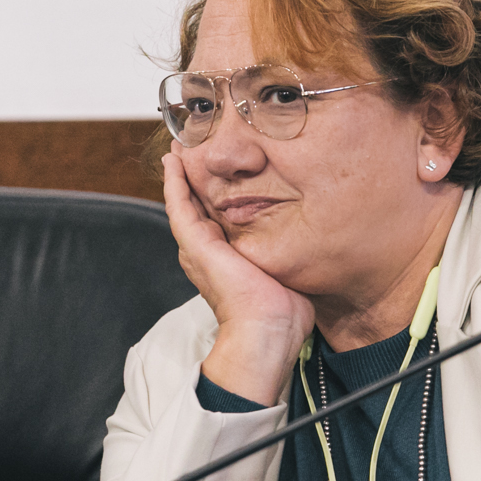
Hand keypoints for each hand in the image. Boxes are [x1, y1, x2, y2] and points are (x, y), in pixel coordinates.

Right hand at [164, 152, 313, 404]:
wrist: (267, 331)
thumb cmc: (282, 314)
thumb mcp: (286, 273)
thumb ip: (288, 257)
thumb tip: (308, 250)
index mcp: (225, 259)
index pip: (215, 218)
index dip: (214, 193)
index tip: (218, 169)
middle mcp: (206, 252)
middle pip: (196, 206)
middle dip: (193, 177)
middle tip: (190, 149)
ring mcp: (197, 248)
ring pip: (183, 201)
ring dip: (179, 174)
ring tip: (177, 149)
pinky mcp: (195, 244)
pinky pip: (178, 205)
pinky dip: (173, 181)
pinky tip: (172, 161)